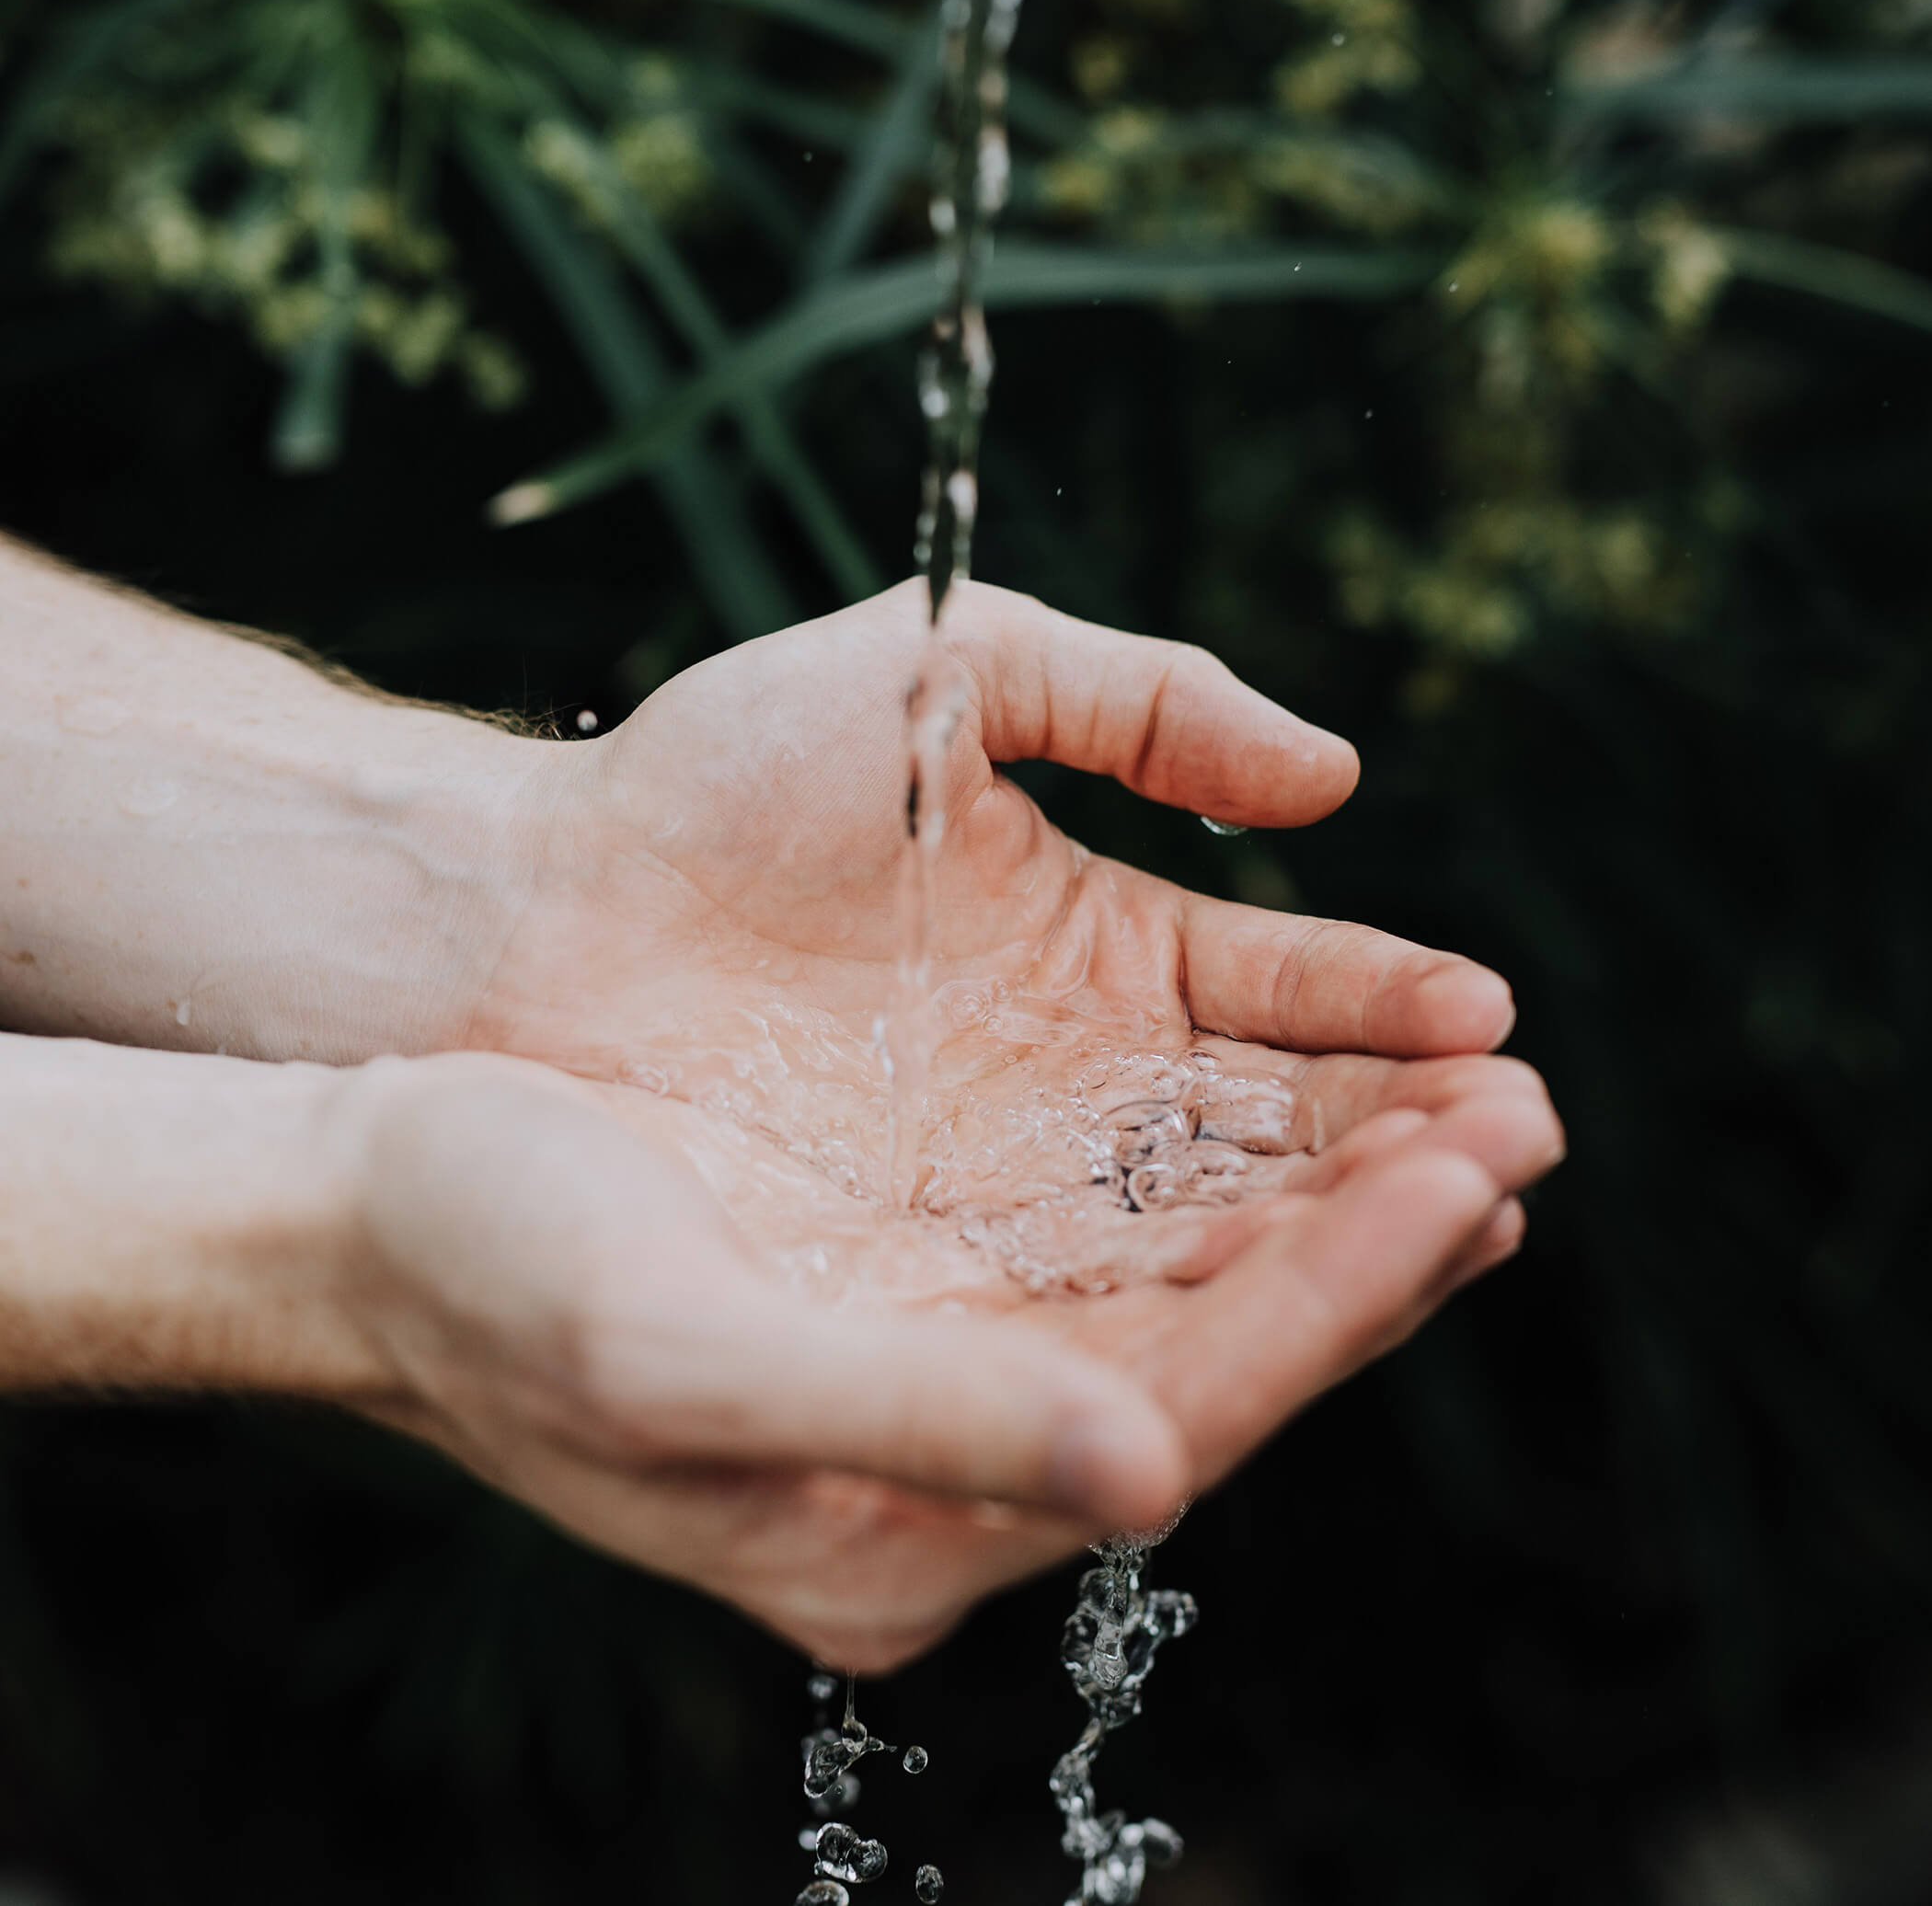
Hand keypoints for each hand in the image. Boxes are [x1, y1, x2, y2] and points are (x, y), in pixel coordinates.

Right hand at [339, 1052, 1556, 1670]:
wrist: (380, 1201)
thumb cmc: (492, 1273)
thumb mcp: (677, 1359)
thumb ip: (911, 1426)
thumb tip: (1149, 1481)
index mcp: (898, 1532)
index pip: (1179, 1418)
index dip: (1331, 1305)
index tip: (1466, 1183)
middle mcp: (954, 1462)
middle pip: (1219, 1360)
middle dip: (1377, 1244)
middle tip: (1525, 1121)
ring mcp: (951, 1365)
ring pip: (1193, 1291)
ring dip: (1332, 1199)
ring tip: (1470, 1099)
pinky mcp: (933, 1277)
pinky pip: (1126, 1230)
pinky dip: (1234, 1169)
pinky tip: (1317, 1107)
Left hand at [468, 579, 1531, 1219]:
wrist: (529, 920)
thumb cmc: (714, 783)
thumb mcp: (940, 676)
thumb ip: (1138, 698)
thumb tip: (1334, 777)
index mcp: (1105, 950)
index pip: (1284, 993)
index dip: (1386, 1005)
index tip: (1485, 1019)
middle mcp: (1081, 1085)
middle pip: (1279, 1128)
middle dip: (1404, 1133)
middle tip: (1517, 1138)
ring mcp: (1014, 1187)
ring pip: (1211, 1221)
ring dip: (1335, 1220)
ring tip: (1458, 1211)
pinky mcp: (935, 1274)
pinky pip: (1096, 1293)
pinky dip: (1197, 1292)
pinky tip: (1287, 1283)